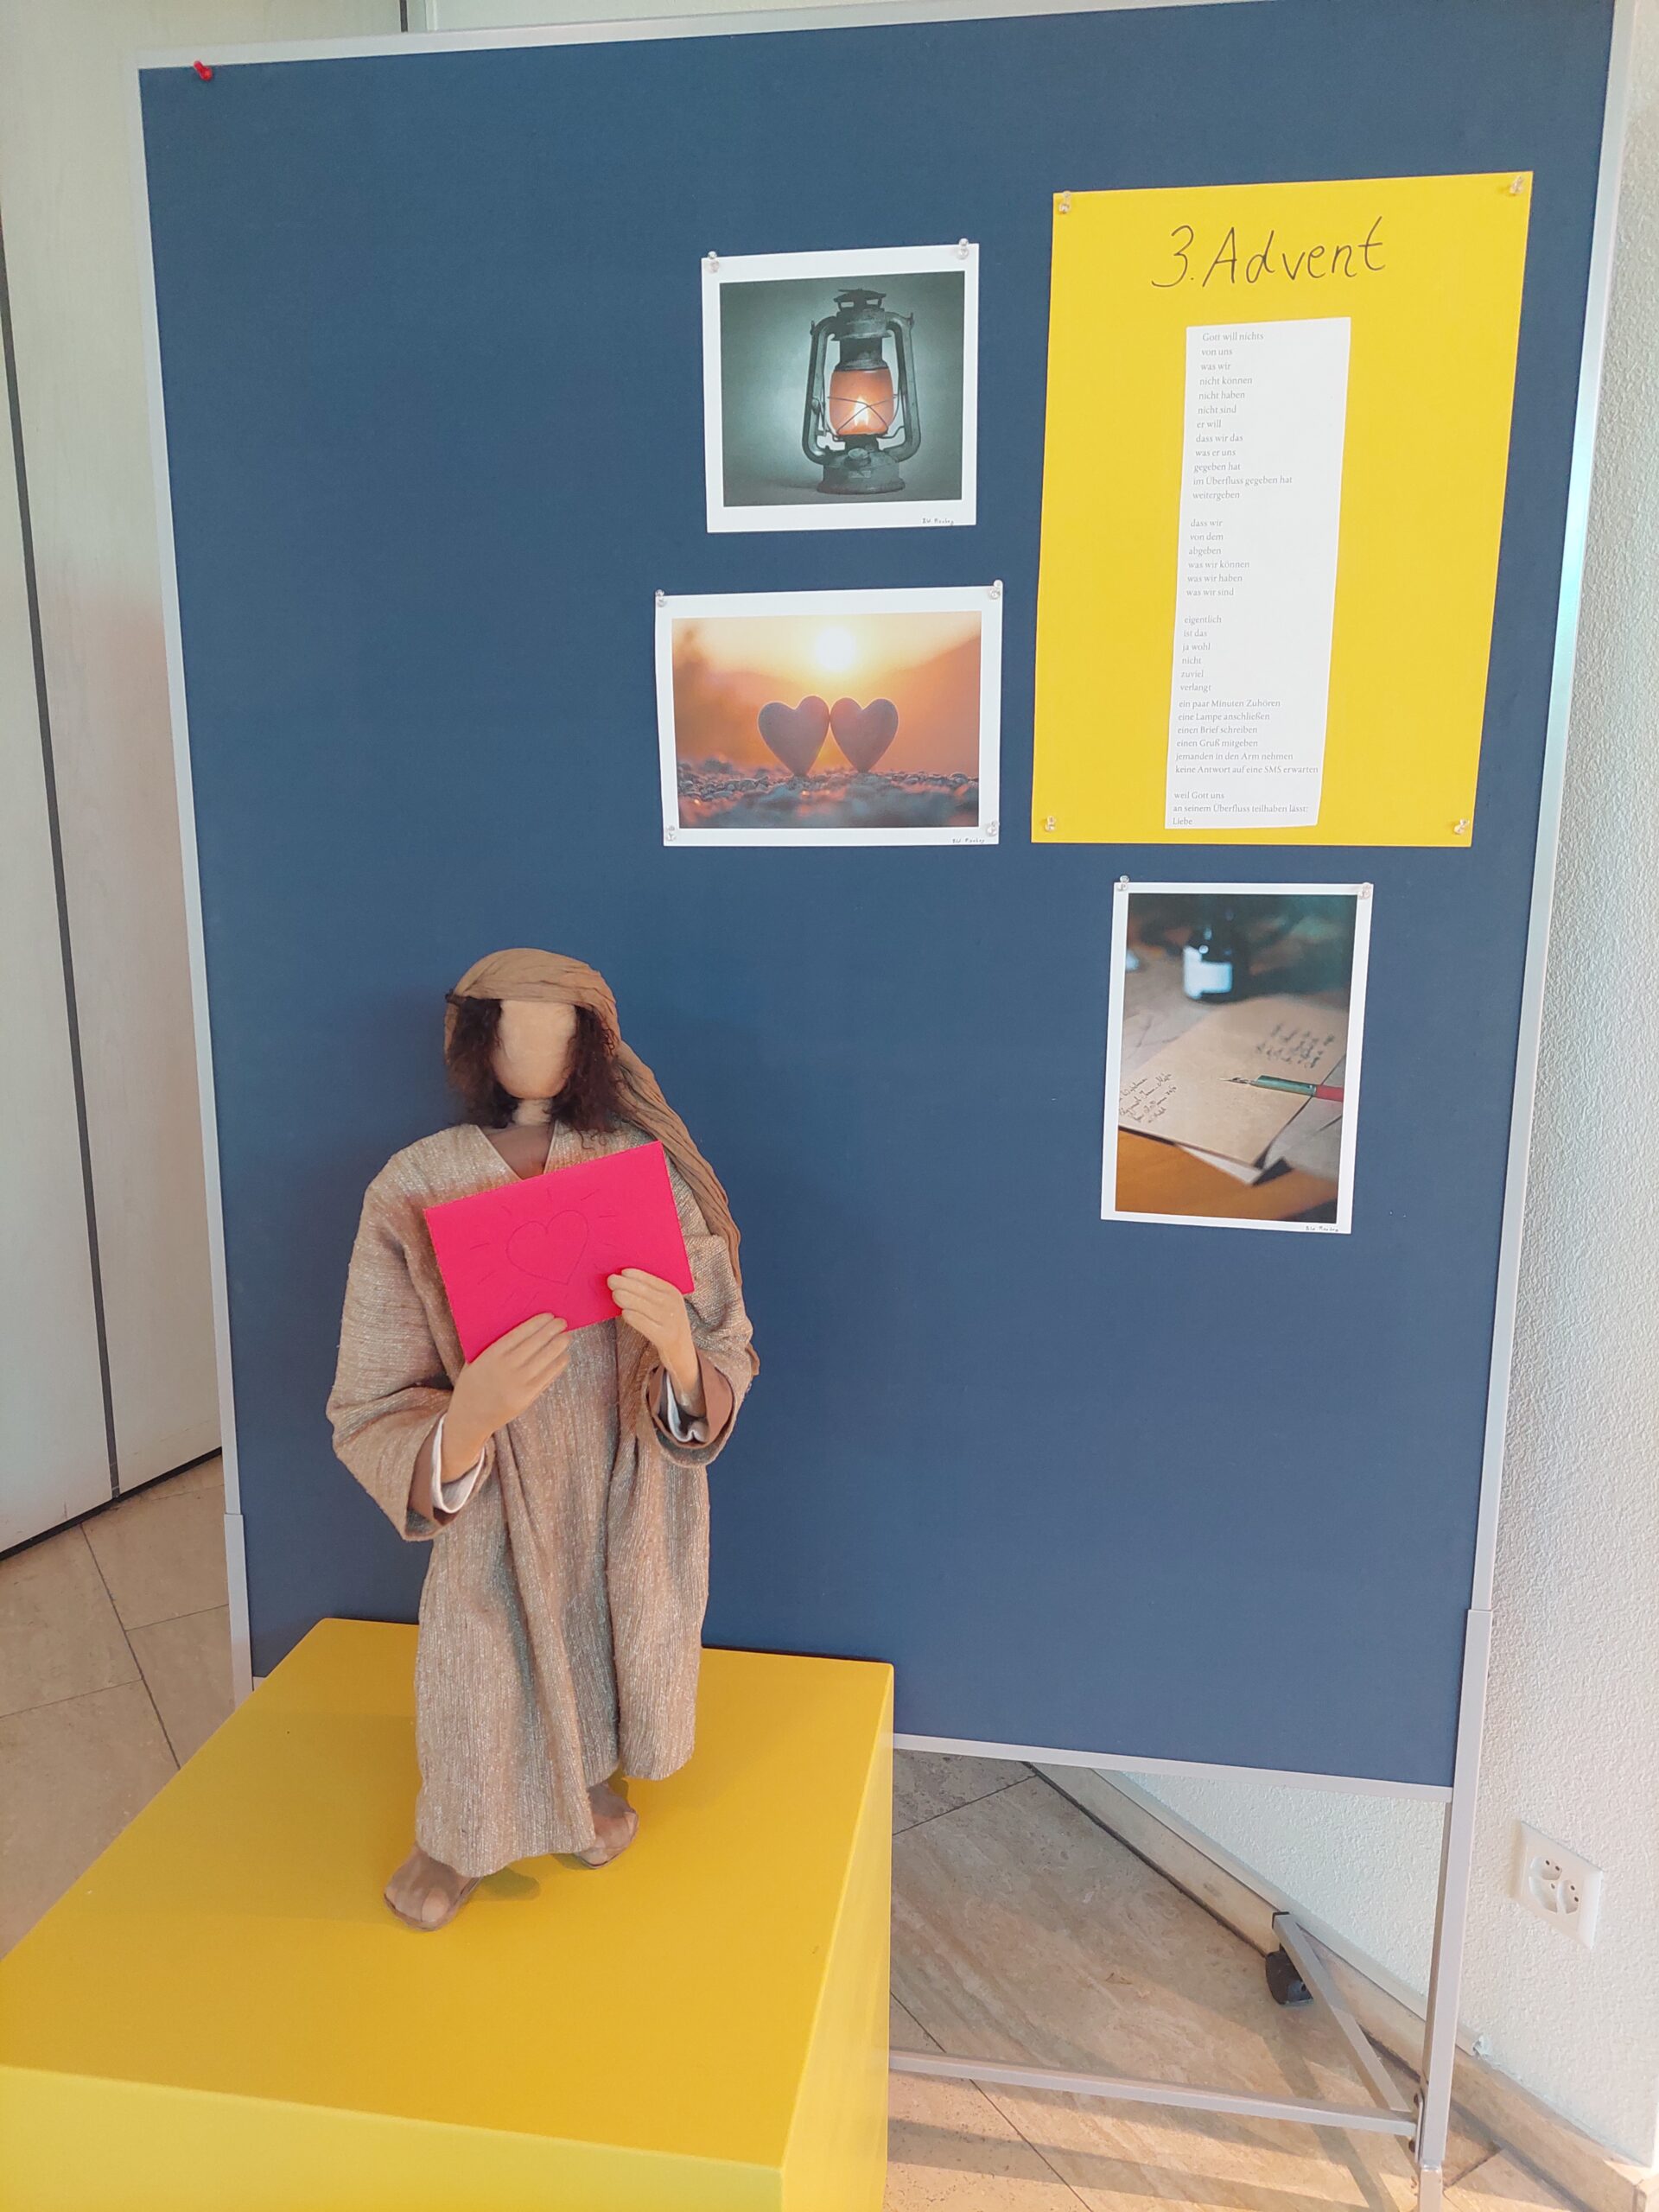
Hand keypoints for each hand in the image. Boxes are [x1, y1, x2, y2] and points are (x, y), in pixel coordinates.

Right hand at [444, 1314, 569, 1472]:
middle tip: (562, 1322)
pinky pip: (547, 1377)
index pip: (520, 1333)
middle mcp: (506, 1368)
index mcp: (491, 1355)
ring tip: (566, 1337)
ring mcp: (518, 1384)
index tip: (548, 1316)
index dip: (537, 1323)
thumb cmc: (472, 1384)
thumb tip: (520, 1328)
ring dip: (559, 1345)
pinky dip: (558, 1365)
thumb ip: (492, 1346)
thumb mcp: (474, 1361)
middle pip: (536, 1344)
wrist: (469, 1418)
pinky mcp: (527, 1397)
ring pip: (545, 1359)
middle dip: (552, 1330)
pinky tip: (563, 1356)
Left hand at [608, 1270, 699, 1403]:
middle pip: (644, 1291)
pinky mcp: (664, 1336)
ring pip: (641, 1305)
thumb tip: (625, 1282)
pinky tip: (624, 1313)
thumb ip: (650, 1294)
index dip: (636, 1275)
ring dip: (625, 1298)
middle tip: (611, 1280)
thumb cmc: (666, 1324)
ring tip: (614, 1295)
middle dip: (625, 1284)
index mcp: (673, 1293)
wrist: (682, 1351)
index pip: (651, 1280)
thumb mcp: (665, 1305)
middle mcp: (673, 1304)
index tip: (621, 1272)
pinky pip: (643, 1323)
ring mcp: (669, 1321)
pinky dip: (632, 1316)